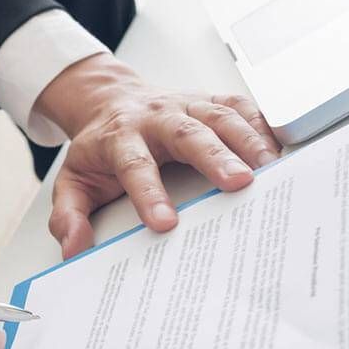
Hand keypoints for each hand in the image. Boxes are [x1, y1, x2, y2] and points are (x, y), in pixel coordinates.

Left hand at [35, 54, 282, 258]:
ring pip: (219, 115)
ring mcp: (186, 104)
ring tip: (270, 168)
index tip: (165, 223)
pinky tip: (279, 145)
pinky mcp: (209, 101)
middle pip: (187, 133)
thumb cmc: (99, 149)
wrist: (110, 102)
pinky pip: (239, 105)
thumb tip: (73, 248)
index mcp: (120, 137)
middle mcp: (156, 117)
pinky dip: (261, 122)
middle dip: (214, 157)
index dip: (149, 194)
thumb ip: (69, 216)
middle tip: (239, 184)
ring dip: (247, 139)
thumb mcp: (72, 182)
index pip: (134, 166)